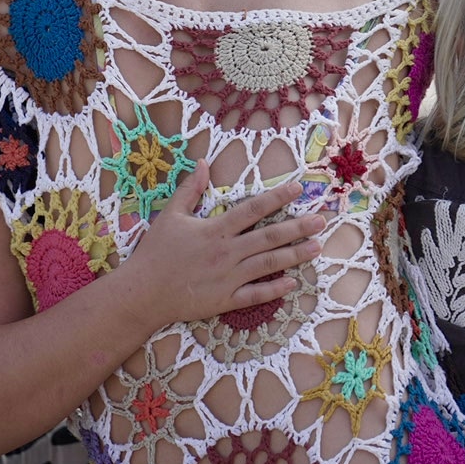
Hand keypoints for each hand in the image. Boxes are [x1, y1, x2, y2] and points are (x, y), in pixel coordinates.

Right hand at [118, 160, 324, 328]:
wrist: (143, 292)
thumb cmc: (155, 252)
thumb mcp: (171, 215)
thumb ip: (190, 189)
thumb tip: (205, 163)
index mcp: (215, 230)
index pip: (252, 209)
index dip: (277, 197)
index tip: (298, 188)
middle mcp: (227, 252)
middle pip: (269, 237)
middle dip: (298, 227)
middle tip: (321, 220)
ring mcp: (228, 278)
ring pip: (268, 264)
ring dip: (295, 255)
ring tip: (317, 247)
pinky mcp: (225, 300)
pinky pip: (256, 294)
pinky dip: (275, 289)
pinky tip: (292, 282)